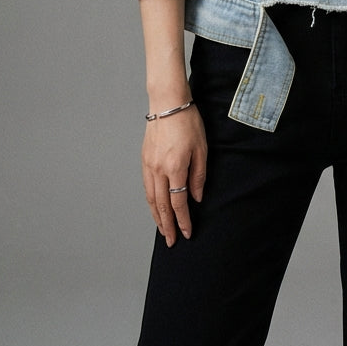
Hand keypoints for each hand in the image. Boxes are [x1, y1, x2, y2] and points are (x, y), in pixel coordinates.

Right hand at [142, 105, 206, 246]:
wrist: (167, 103)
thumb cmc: (188, 122)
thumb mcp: (201, 148)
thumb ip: (199, 175)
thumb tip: (197, 197)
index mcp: (175, 168)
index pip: (178, 203)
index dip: (183, 221)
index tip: (187, 233)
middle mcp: (158, 170)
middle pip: (161, 206)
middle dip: (167, 226)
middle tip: (171, 241)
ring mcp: (149, 165)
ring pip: (151, 199)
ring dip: (157, 217)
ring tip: (162, 230)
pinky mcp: (144, 159)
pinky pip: (146, 187)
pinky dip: (150, 202)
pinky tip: (154, 207)